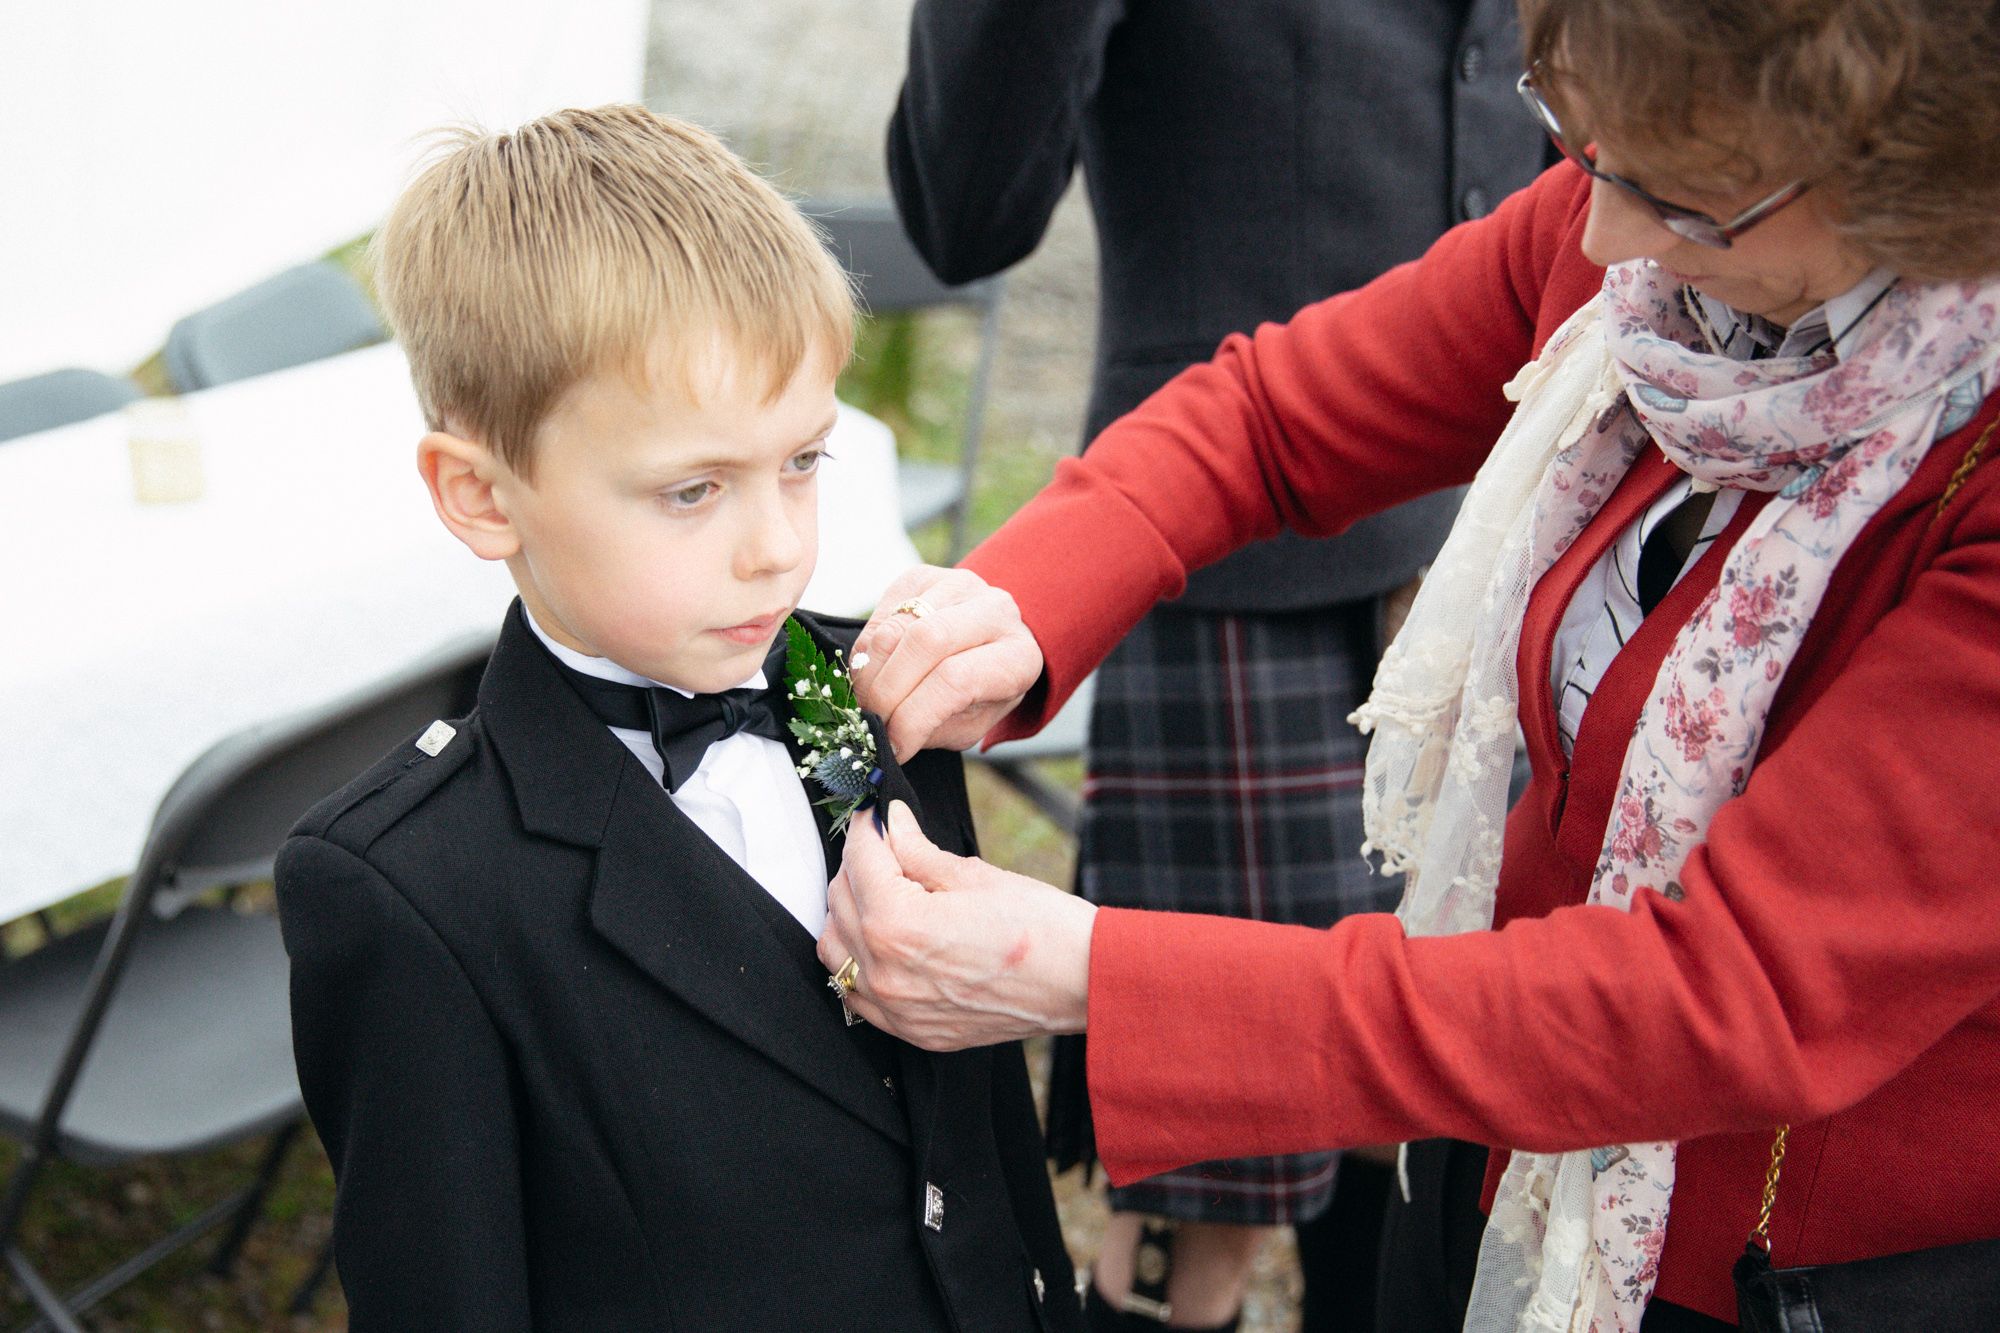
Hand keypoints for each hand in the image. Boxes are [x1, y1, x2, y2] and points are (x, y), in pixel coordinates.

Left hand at [817, 801, 1094, 1049]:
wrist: (1082, 984)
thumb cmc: (1041, 928)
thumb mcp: (974, 875)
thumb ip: (918, 851)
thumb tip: (892, 823)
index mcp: (899, 924)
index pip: (859, 860)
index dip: (867, 826)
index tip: (876, 814)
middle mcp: (886, 972)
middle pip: (841, 901)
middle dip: (858, 865)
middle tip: (886, 846)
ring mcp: (896, 1008)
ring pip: (836, 950)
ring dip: (850, 913)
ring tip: (883, 891)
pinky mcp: (911, 1030)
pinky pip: (857, 994)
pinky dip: (859, 961)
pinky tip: (884, 941)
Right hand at [851, 566, 1042, 759]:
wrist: (987, 644)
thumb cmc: (979, 693)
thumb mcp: (969, 723)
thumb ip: (931, 729)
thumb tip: (884, 736)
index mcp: (1017, 657)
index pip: (956, 680)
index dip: (914, 716)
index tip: (893, 743)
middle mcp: (995, 611)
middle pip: (924, 642)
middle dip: (886, 691)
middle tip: (872, 719)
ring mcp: (958, 585)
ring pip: (895, 627)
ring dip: (870, 673)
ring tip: (870, 699)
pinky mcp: (922, 576)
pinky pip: (879, 614)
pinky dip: (866, 652)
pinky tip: (875, 671)